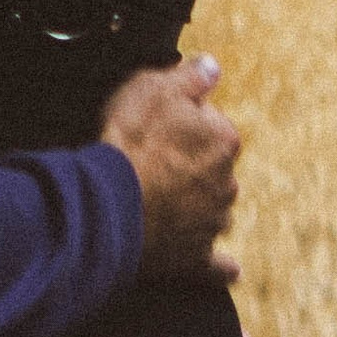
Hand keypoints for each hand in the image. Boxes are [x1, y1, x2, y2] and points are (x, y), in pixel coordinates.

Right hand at [99, 55, 238, 282]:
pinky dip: (222, 266)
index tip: (162, 127)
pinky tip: (229, 269)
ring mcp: (212, 223)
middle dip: (193, 166)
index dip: (186, 123)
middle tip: (156, 162)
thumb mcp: (155, 88)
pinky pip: (217, 265)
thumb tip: (213, 67)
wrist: (108, 205)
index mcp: (223, 140)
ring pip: (214, 210)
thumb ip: (191, 76)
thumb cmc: (129, 145)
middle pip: (215, 169)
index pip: (214, 124)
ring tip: (168, 203)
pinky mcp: (195, 258)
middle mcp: (227, 183)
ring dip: (199, 206)